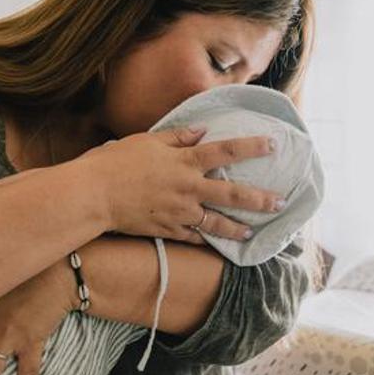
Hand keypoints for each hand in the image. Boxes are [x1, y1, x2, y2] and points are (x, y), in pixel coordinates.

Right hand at [76, 126, 284, 243]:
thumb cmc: (115, 162)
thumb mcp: (147, 141)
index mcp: (185, 162)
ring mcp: (179, 213)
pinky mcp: (167, 230)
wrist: (93, 195)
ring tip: (251, 232)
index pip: (226, 151)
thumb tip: (201, 131)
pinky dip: (205, 239)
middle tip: (280, 203)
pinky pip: (192, 237)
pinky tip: (215, 243)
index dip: (252, 148)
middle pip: (232, 194)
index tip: (274, 146)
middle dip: (259, 199)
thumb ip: (177, 137)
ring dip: (237, 228)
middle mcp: (188, 188)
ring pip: (216, 223)